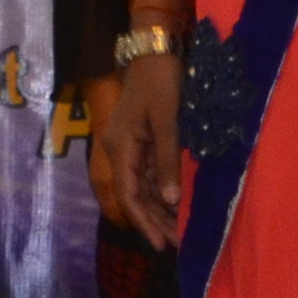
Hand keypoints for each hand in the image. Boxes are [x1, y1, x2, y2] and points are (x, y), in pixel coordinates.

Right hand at [102, 52, 191, 245]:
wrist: (154, 52)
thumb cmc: (160, 82)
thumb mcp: (166, 121)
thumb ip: (168, 160)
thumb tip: (171, 201)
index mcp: (121, 148)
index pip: (128, 195)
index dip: (143, 222)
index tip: (159, 245)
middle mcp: (120, 151)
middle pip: (134, 195)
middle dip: (154, 222)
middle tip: (176, 245)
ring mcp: (129, 146)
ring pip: (142, 187)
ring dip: (159, 210)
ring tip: (178, 233)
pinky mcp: (140, 140)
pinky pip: (149, 173)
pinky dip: (162, 191)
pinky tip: (177, 206)